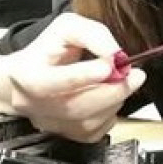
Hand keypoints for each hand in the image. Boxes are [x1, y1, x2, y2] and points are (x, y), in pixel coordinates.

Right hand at [4, 12, 145, 141]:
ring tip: (120, 81)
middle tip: (135, 75)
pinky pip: (97, 130)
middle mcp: (36, 106)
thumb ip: (92, 34)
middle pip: (76, 107)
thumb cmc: (46, 52)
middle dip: (112, 90)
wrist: (27, 79)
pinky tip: (108, 96)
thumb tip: (115, 54)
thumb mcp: (67, 28)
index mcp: (29, 76)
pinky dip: (110, 112)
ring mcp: (51, 124)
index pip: (52, 82)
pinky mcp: (67, 135)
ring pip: (89, 121)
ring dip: (114, 100)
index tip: (108, 66)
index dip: (82, 76)